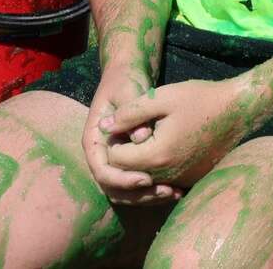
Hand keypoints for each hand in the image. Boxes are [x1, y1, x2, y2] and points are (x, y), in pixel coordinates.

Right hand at [82, 63, 179, 204]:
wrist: (128, 76)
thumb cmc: (126, 81)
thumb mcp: (128, 91)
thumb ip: (132, 112)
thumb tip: (142, 137)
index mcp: (95, 141)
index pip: (102, 170)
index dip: (123, 178)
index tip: (147, 178)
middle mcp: (102, 155)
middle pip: (114, 187)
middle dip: (139, 194)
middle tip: (166, 191)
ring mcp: (116, 160)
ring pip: (126, 190)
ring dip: (148, 196)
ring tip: (174, 193)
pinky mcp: (131, 161)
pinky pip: (138, 183)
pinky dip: (154, 189)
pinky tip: (177, 188)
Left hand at [102, 77, 250, 188]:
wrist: (240, 109)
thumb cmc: (202, 99)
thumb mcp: (162, 97)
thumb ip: (129, 113)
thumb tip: (104, 126)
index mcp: (156, 155)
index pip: (115, 159)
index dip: (115, 141)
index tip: (127, 123)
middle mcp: (167, 175)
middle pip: (129, 173)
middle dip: (126, 154)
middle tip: (136, 131)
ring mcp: (182, 180)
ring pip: (146, 179)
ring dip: (141, 163)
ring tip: (150, 138)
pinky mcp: (193, 179)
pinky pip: (166, 181)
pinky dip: (160, 169)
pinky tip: (168, 148)